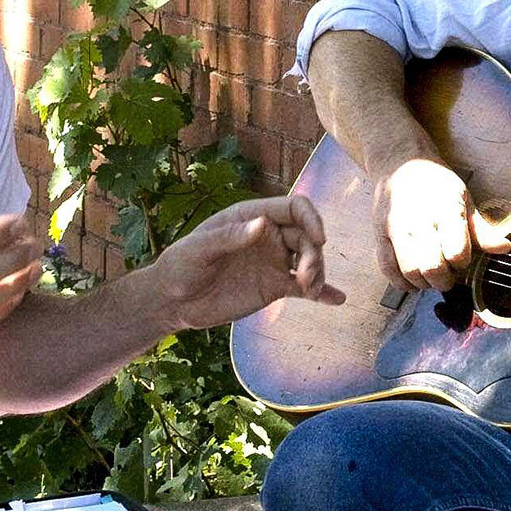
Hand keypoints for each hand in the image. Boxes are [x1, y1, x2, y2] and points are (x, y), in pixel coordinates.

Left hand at [146, 196, 345, 331]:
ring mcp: (274, 262)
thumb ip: (230, 237)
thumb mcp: (199, 250)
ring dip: (318, 273)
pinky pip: (303, 288)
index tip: (320, 239)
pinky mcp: (274, 286)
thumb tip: (263, 223)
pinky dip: (322, 292)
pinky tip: (337, 299)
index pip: (293, 208)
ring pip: (309, 261)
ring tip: (311, 291)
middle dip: (314, 255)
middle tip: (307, 279)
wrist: (173, 302)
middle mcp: (269, 236)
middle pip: (306, 237)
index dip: (311, 219)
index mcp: (252, 217)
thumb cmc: (180, 267)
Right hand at [372, 157, 510, 292]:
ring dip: (424, 283)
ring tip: (430, 278)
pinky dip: (400, 281)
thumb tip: (504, 249)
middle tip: (448, 277)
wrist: (399, 163)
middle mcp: (419, 220)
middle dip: (444, 280)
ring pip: (410, 271)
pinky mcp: (379, 235)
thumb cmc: (435, 182)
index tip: (462, 259)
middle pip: (432, 267)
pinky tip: (411, 280)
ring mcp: (396, 229)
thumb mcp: (464, 199)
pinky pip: (387, 268)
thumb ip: (481, 229)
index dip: (462, 263)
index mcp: (446, 209)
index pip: (457, 252)